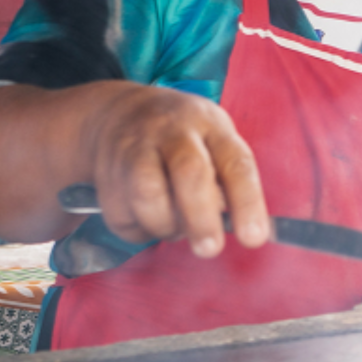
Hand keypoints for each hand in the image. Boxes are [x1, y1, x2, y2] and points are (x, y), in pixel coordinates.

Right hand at [83, 85, 271, 257]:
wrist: (117, 113)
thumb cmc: (184, 139)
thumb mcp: (214, 141)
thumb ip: (228, 180)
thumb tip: (244, 229)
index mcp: (211, 126)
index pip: (236, 164)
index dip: (247, 203)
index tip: (255, 239)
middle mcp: (173, 133)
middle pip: (189, 173)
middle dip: (201, 218)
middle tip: (210, 248)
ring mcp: (135, 149)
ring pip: (148, 195)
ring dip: (165, 224)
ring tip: (173, 227)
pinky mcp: (106, 174)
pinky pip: (122, 215)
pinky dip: (139, 229)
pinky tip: (147, 217)